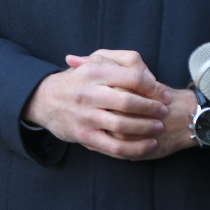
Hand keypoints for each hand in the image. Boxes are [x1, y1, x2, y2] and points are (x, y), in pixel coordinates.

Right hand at [23, 49, 175, 159]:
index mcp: (93, 72)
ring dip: (146, 128)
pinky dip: (135, 148)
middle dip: (151, 108)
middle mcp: (88, 93)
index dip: (153, 87)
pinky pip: (115, 146)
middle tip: (164, 111)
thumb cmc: (79, 80)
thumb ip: (123, 62)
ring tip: (158, 127)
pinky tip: (149, 144)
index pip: (132, 78)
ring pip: (122, 125)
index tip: (164, 94)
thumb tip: (149, 75)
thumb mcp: (95, 61)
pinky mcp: (85, 135)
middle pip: (128, 101)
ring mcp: (85, 116)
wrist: (45, 99)